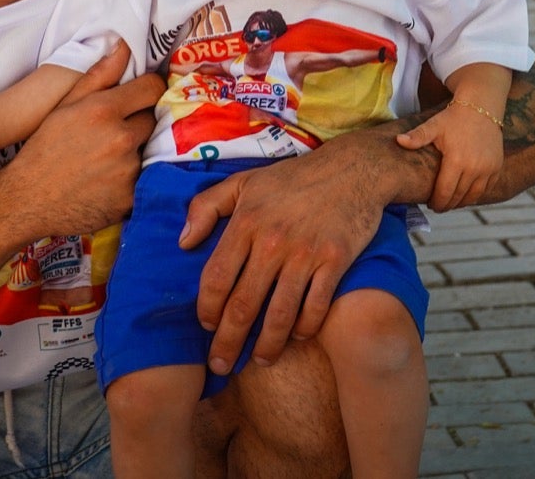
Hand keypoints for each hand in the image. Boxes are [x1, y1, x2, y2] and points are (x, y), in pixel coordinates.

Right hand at [0, 54, 162, 243]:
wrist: (27, 201)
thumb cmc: (43, 149)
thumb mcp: (63, 107)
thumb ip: (98, 76)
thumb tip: (124, 46)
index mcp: (103, 111)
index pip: (153, 88)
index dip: (149, 90)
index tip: (142, 95)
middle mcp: (120, 139)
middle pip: (154, 118)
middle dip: (141, 120)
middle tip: (120, 130)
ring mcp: (129, 171)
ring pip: (151, 149)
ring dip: (139, 150)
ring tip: (113, 156)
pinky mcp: (132, 198)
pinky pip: (147, 178)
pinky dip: (136, 177)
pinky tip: (114, 178)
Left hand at [181, 143, 385, 376]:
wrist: (352, 170)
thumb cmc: (293, 178)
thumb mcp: (243, 182)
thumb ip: (206, 206)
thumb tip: (183, 242)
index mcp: (246, 222)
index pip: (217, 277)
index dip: (207, 308)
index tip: (206, 326)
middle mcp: (273, 241)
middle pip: (244, 305)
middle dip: (229, 341)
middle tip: (221, 365)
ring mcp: (305, 253)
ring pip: (280, 313)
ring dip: (267, 345)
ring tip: (260, 361)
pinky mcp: (335, 261)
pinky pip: (316, 306)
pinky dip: (304, 327)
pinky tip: (296, 336)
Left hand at [397, 102, 503, 211]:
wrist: (481, 107)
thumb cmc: (453, 117)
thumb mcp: (433, 126)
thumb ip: (417, 137)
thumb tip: (398, 140)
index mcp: (457, 161)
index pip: (445, 192)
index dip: (437, 202)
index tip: (431, 206)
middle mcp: (475, 168)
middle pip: (459, 197)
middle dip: (447, 204)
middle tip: (439, 207)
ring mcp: (488, 168)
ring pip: (474, 196)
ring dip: (462, 202)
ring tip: (451, 202)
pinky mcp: (497, 167)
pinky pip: (487, 188)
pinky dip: (476, 194)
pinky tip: (466, 194)